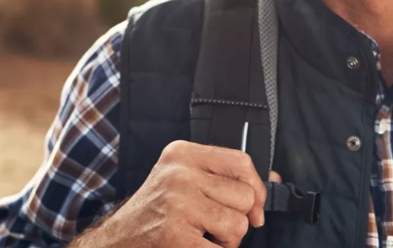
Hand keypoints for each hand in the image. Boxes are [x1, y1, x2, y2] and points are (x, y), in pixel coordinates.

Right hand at [74, 141, 271, 247]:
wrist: (118, 238)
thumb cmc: (157, 209)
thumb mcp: (184, 178)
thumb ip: (225, 177)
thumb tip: (274, 182)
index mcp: (182, 154)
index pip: (240, 162)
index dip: (257, 188)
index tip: (255, 207)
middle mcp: (179, 174)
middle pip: (243, 197)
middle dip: (237, 218)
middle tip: (214, 224)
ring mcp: (177, 204)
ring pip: (237, 225)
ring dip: (227, 241)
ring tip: (204, 236)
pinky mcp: (175, 235)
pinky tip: (197, 247)